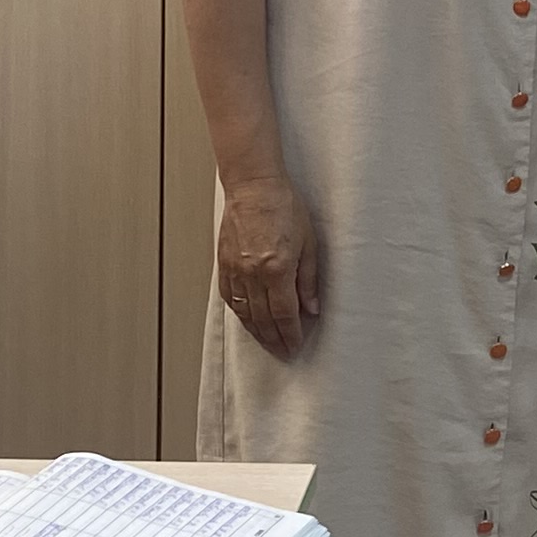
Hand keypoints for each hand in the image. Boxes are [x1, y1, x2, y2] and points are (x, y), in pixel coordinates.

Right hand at [218, 175, 320, 360]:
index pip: (284, 314)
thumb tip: (312, 308)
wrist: (254, 186)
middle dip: (275, 338)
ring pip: (244, 311)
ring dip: (256, 331)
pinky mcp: (224, 262)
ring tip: (266, 342)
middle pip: (263, 318)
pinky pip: (229, 296)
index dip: (291, 333)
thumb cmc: (283, 206)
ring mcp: (235, 269)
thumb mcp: (308, 243)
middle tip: (283, 351)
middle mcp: (253, 273)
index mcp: (276, 269)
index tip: (295, 344)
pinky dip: (239, 312)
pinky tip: (246, 319)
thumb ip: (308, 279)